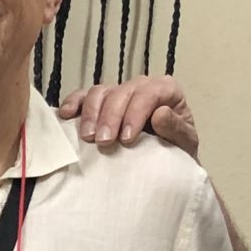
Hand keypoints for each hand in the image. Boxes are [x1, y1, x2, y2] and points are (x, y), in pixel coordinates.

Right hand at [60, 76, 199, 155]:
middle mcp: (142, 86)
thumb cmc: (176, 152)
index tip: (126, 139)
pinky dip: (73, 103)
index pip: (148, 93)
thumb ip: (176, 129)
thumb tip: (159, 113)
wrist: (164, 165)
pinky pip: (84, 96)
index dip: (135, 113)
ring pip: (100, 92)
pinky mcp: (101, 103)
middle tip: (104, 142)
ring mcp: (119, 93)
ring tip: (87, 138)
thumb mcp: (184, 145)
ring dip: (91, 114)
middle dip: (110, 117)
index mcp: (166, 90)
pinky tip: (66, 115)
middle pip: (121, 92)